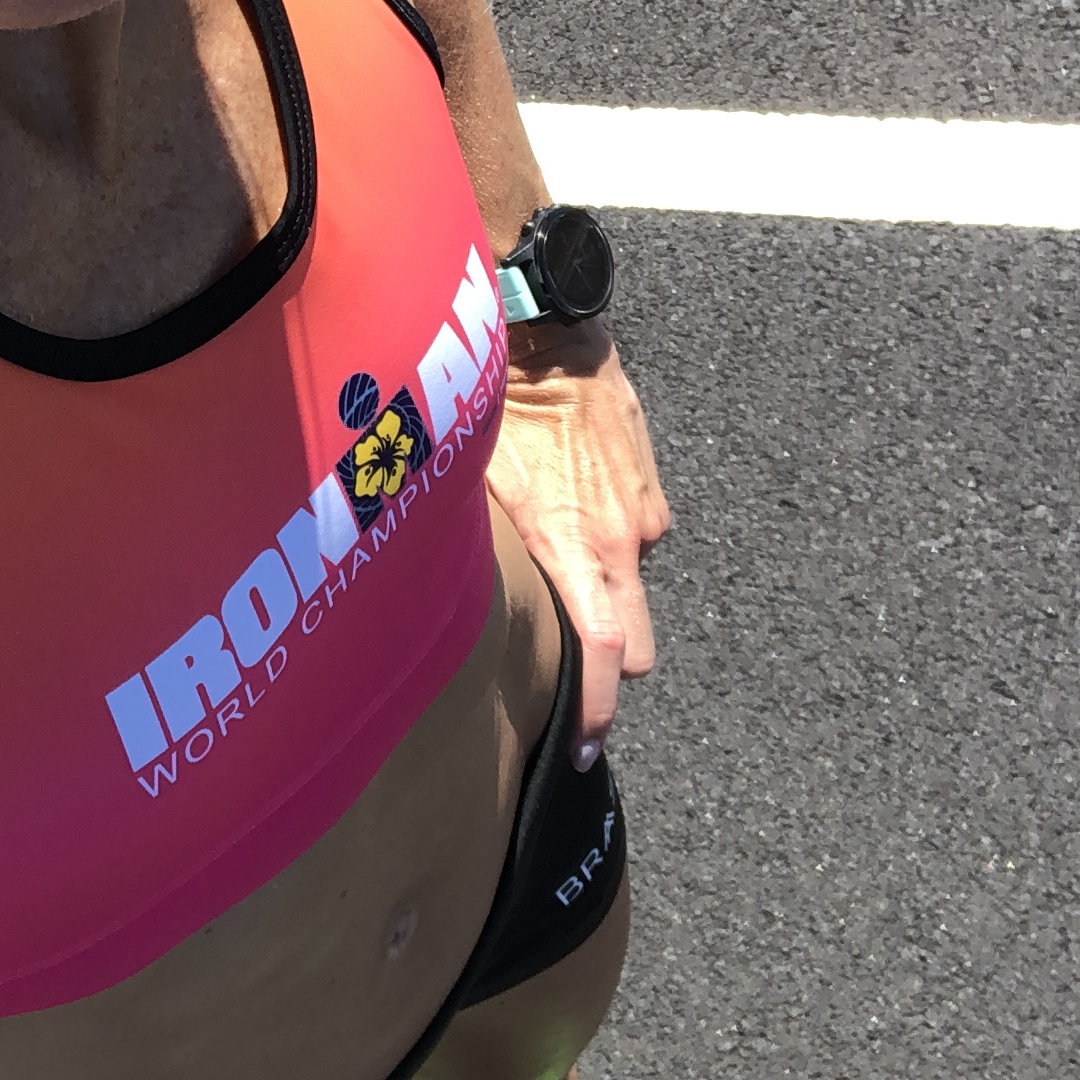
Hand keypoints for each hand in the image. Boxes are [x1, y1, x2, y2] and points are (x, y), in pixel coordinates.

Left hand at [489, 320, 671, 766]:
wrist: (550, 330)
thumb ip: (472, 549)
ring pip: (626, 583)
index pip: (603, 654)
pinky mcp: (650, 483)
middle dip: (604, 669)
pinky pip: (630, 535)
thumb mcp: (470, 485)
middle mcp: (621, 539)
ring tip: (550, 569)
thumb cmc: (496, 404)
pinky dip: (605, 541)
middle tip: (566, 680)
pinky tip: (565, 512)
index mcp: (575, 546)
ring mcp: (642, 513)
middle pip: (633, 644)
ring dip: (600, 591)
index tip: (583, 749)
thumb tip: (429, 596)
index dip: (594, 710)